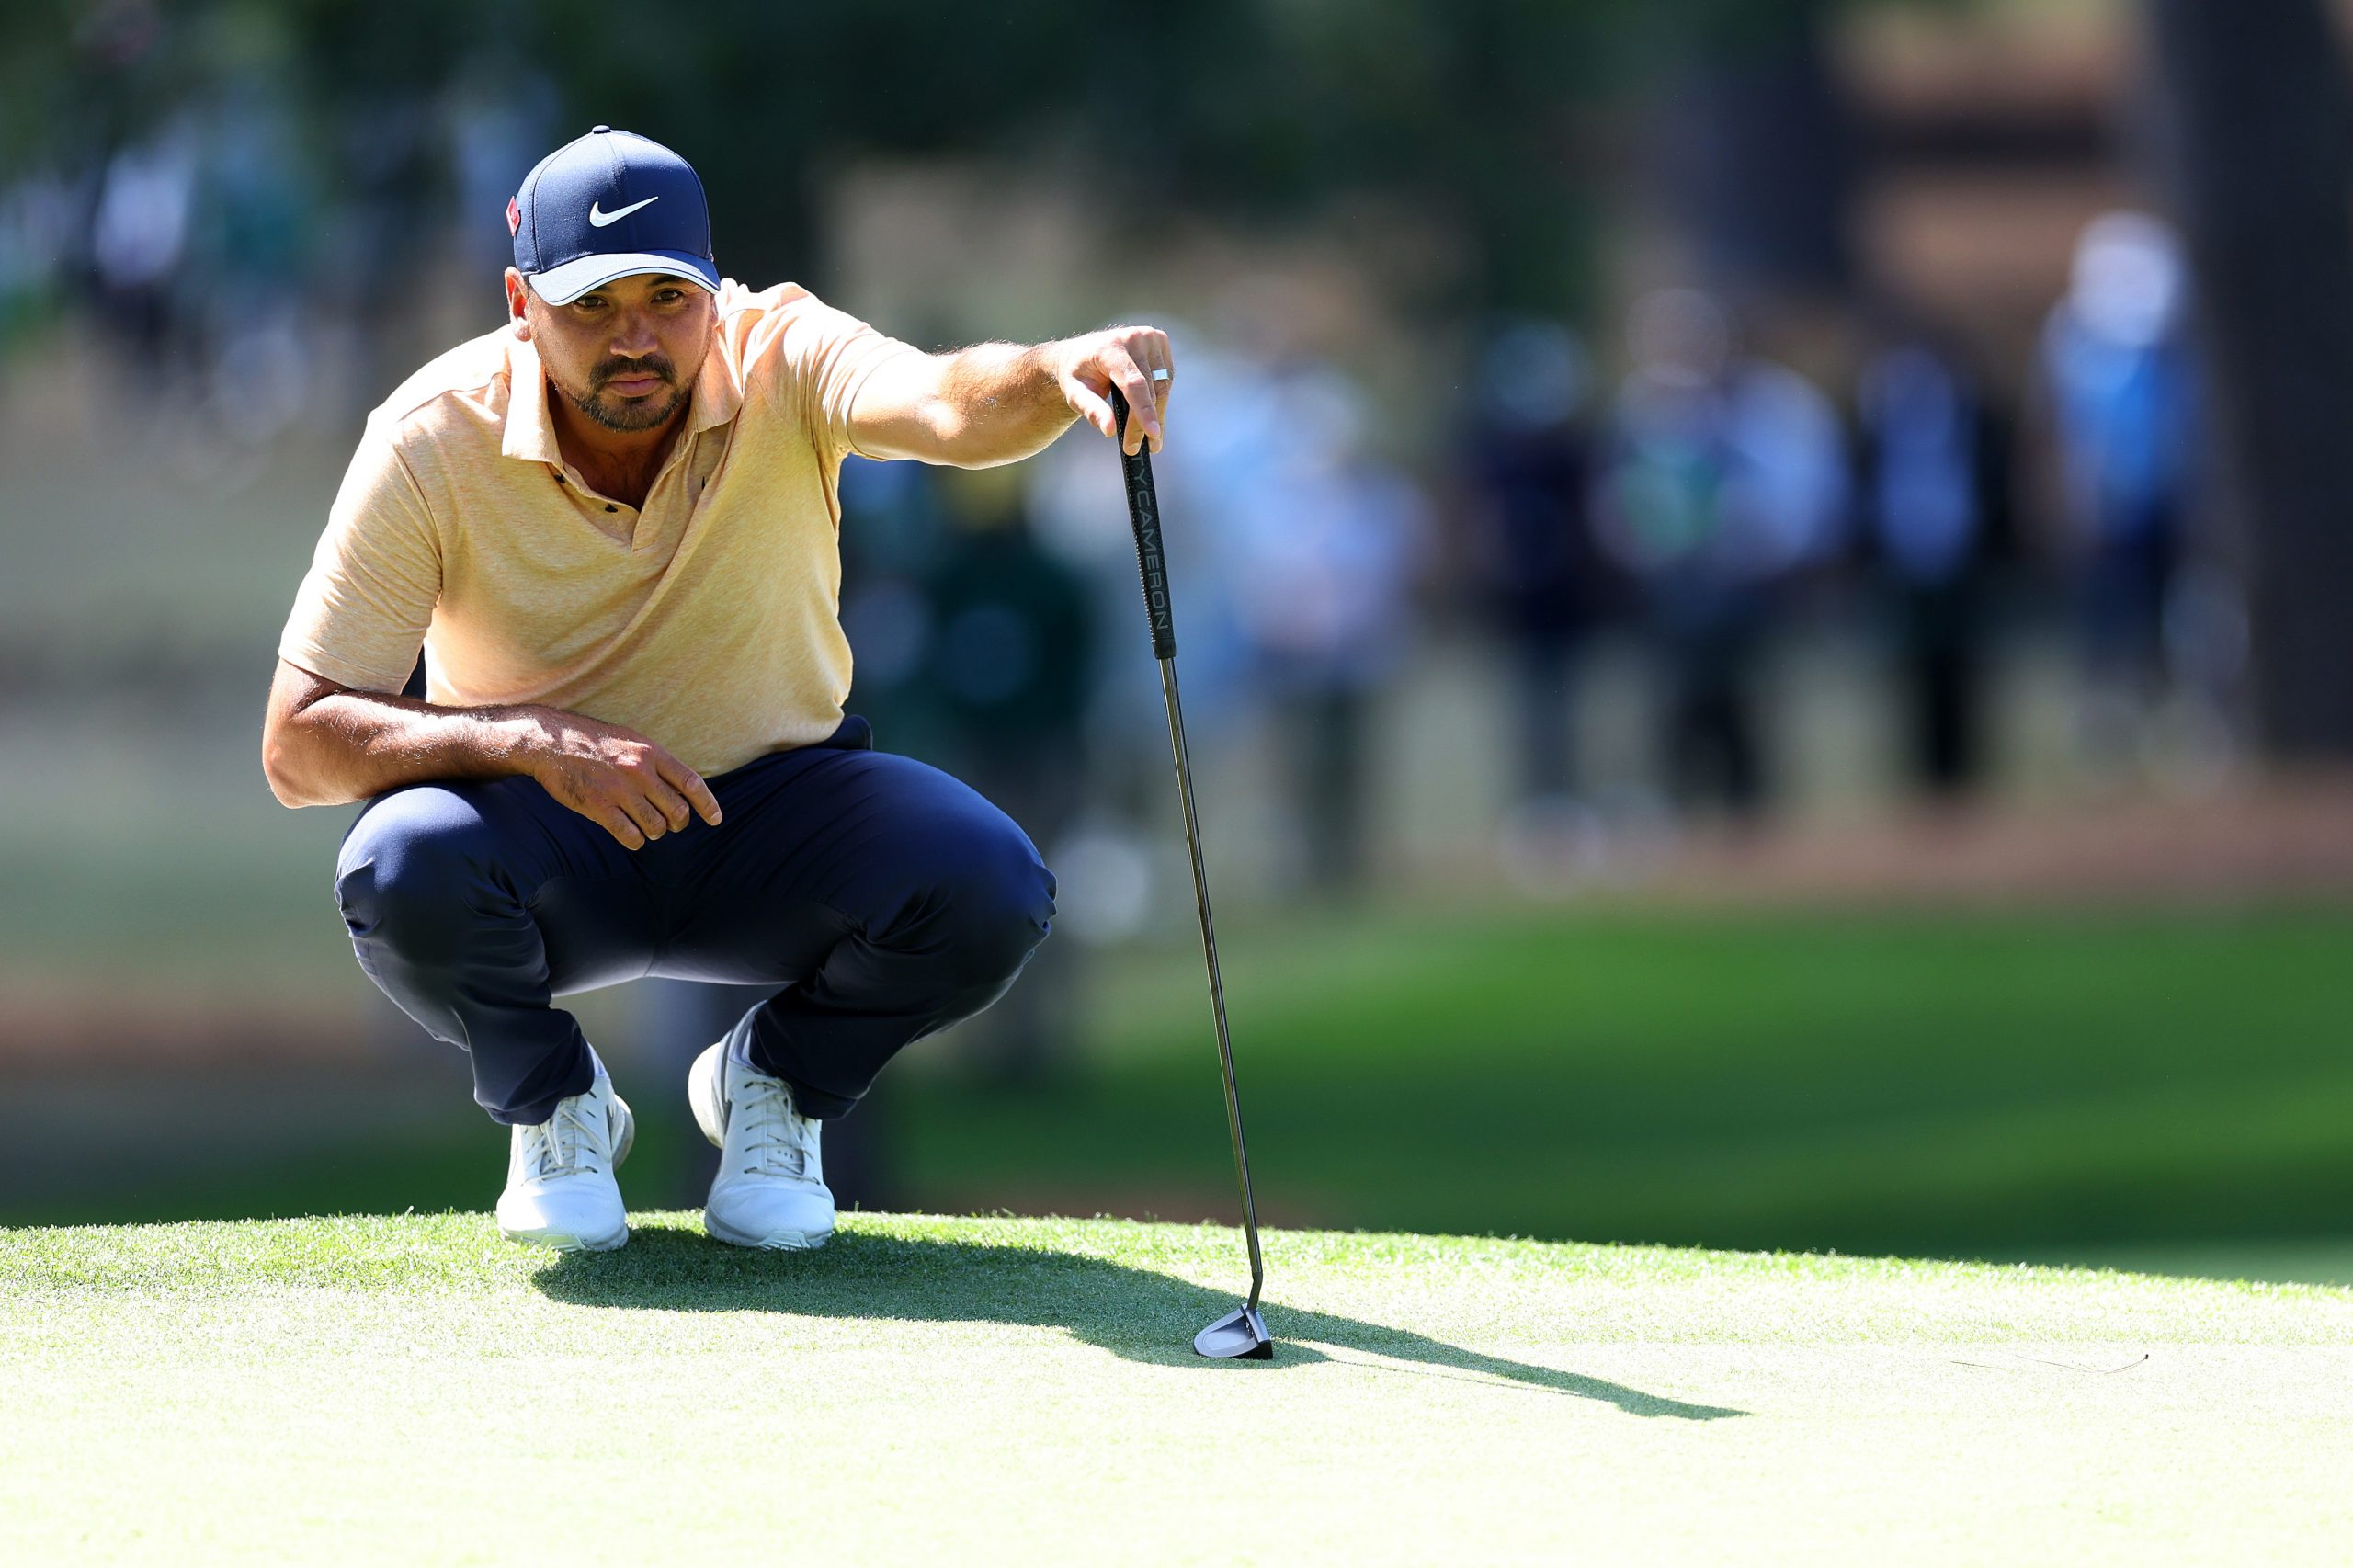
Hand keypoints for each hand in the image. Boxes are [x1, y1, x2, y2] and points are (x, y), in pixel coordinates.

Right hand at [520, 709, 721, 849]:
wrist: (551, 743)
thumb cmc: (594, 742)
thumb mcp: (631, 741)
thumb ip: (656, 762)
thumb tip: (682, 786)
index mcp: (651, 753)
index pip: (692, 783)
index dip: (708, 805)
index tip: (716, 820)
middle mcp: (640, 772)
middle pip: (677, 811)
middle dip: (677, 823)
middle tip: (669, 824)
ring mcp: (619, 790)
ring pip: (656, 827)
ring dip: (655, 832)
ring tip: (645, 826)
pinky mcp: (599, 807)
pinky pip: (630, 836)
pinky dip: (635, 840)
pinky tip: (629, 834)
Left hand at [1055, 325, 1172, 454]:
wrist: (1083, 353)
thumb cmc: (1078, 374)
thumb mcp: (1074, 392)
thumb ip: (1091, 409)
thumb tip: (1110, 430)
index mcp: (1111, 347)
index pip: (1133, 383)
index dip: (1143, 410)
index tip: (1152, 434)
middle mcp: (1134, 338)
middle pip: (1149, 389)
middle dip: (1144, 422)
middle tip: (1137, 448)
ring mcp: (1150, 337)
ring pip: (1162, 386)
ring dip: (1157, 415)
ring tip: (1150, 441)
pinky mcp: (1160, 342)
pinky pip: (1166, 379)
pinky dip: (1159, 401)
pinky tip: (1150, 416)